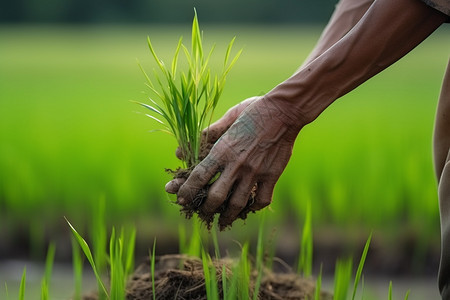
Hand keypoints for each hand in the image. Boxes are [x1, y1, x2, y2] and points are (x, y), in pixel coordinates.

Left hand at [168, 97, 302, 227]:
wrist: (284, 112)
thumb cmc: (253, 111)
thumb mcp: (228, 117)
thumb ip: (207, 134)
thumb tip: (181, 150)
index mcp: (222, 150)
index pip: (199, 177)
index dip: (187, 191)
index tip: (181, 199)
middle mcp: (236, 165)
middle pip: (215, 197)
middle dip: (205, 209)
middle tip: (203, 213)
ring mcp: (255, 172)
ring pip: (237, 204)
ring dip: (227, 216)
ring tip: (223, 221)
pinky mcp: (272, 176)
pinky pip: (262, 200)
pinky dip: (253, 208)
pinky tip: (249, 208)